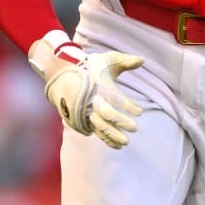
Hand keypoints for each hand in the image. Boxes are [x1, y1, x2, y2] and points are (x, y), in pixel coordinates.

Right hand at [29, 33, 143, 148]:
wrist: (61, 73)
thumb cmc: (89, 66)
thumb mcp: (107, 59)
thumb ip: (125, 60)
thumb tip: (143, 60)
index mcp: (99, 85)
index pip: (116, 98)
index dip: (129, 106)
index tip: (140, 112)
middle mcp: (91, 99)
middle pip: (107, 114)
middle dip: (122, 122)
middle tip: (135, 128)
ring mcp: (84, 110)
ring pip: (100, 126)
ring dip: (113, 136)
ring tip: (126, 142)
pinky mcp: (80, 118)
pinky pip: (94, 131)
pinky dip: (105, 139)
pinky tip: (117, 145)